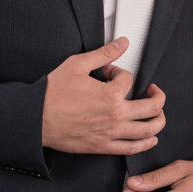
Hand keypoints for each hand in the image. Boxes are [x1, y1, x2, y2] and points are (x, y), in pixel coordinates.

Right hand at [42, 38, 166, 154]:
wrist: (33, 118)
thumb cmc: (50, 94)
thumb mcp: (77, 65)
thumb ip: (103, 53)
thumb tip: (122, 42)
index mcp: (110, 95)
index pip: (128, 80)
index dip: (121, 72)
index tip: (111, 73)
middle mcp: (115, 116)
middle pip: (153, 108)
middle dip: (158, 96)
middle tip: (154, 92)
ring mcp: (110, 133)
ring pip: (148, 131)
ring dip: (159, 121)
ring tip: (158, 114)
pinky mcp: (102, 147)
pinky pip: (131, 149)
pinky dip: (145, 144)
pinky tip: (150, 138)